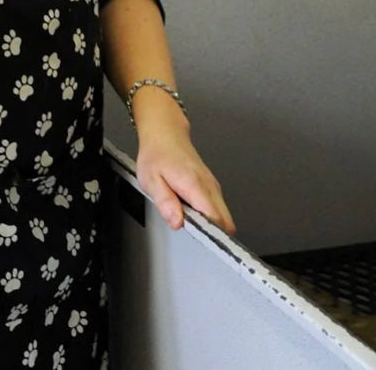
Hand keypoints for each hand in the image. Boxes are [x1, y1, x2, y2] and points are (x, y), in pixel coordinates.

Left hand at [134, 104, 235, 234]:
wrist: (165, 132)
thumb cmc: (157, 154)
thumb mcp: (151, 180)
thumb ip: (165, 203)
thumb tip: (178, 223)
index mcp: (194, 185)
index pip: (215, 218)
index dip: (211, 234)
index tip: (202, 242)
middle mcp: (209, 186)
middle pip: (224, 220)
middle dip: (212, 234)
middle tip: (192, 235)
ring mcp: (212, 185)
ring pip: (223, 215)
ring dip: (211, 225)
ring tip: (189, 222)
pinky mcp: (211, 185)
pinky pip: (217, 208)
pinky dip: (210, 216)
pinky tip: (193, 214)